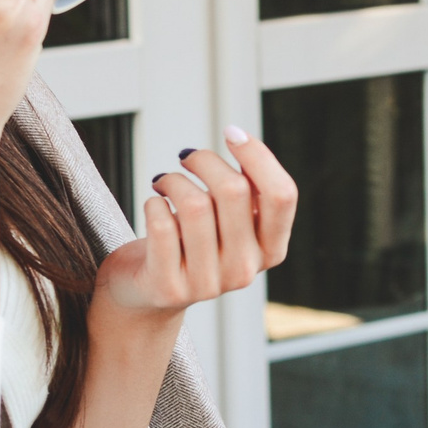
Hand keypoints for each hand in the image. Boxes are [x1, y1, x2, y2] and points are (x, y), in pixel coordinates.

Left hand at [46, 131, 300, 427]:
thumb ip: (245, 190)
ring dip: (173, 179)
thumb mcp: (228, 220)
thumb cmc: (189, 242)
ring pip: (195, 205)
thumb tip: (240, 141)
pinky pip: (163, 227)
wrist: (145, 295)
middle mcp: (246, 271)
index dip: (258, 156)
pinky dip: (154, 203)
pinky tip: (153, 204)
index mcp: (271, 250)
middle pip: (234, 191)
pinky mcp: (169, 288)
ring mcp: (208, 285)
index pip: (282, 195)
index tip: (231, 133)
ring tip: (164, 181)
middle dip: (205, 160)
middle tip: (187, 158)